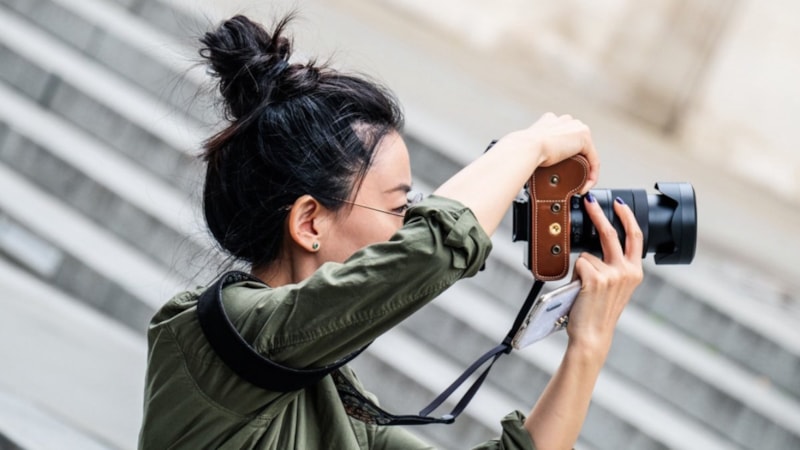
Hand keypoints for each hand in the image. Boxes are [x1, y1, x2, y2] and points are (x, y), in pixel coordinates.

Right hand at [508, 112, 599, 193]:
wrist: (526, 148)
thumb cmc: (523, 150)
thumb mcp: (532, 148)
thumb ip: (539, 150)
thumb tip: (541, 163)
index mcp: (551, 121)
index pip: (564, 138)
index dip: (564, 156)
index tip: (560, 172)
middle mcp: (565, 121)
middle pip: (577, 145)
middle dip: (576, 164)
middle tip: (571, 181)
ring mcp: (576, 128)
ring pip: (586, 153)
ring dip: (585, 171)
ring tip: (578, 186)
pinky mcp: (584, 138)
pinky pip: (593, 160)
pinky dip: (591, 176)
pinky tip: (584, 187)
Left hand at [567, 195, 643, 355]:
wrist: (593, 335)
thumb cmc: (599, 312)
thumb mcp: (615, 287)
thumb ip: (612, 267)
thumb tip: (594, 247)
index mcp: (635, 272)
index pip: (635, 237)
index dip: (627, 216)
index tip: (618, 202)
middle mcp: (627, 271)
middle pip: (611, 233)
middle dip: (598, 213)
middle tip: (589, 200)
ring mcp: (612, 274)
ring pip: (587, 254)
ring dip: (581, 267)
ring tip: (583, 288)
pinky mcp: (595, 278)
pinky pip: (578, 264)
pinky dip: (574, 274)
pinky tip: (579, 290)